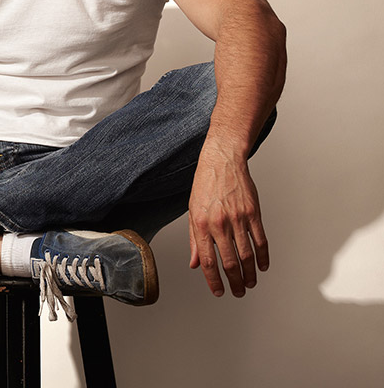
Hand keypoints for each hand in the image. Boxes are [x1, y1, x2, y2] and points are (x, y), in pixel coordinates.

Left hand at [188, 146, 268, 296]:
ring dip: (249, 274)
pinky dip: (263, 257)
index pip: (208, 261)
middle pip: (229, 262)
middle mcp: (219, 223)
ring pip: (246, 255)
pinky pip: (260, 241)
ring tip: (249, 284)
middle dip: (234, 282)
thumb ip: (193, 239)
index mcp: (201, 223)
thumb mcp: (192, 210)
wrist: (222, 161)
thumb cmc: (205, 185)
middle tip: (238, 293)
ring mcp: (238, 218)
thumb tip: (195, 263)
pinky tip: (262, 267)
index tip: (219, 291)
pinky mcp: (253, 213)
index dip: (213, 280)